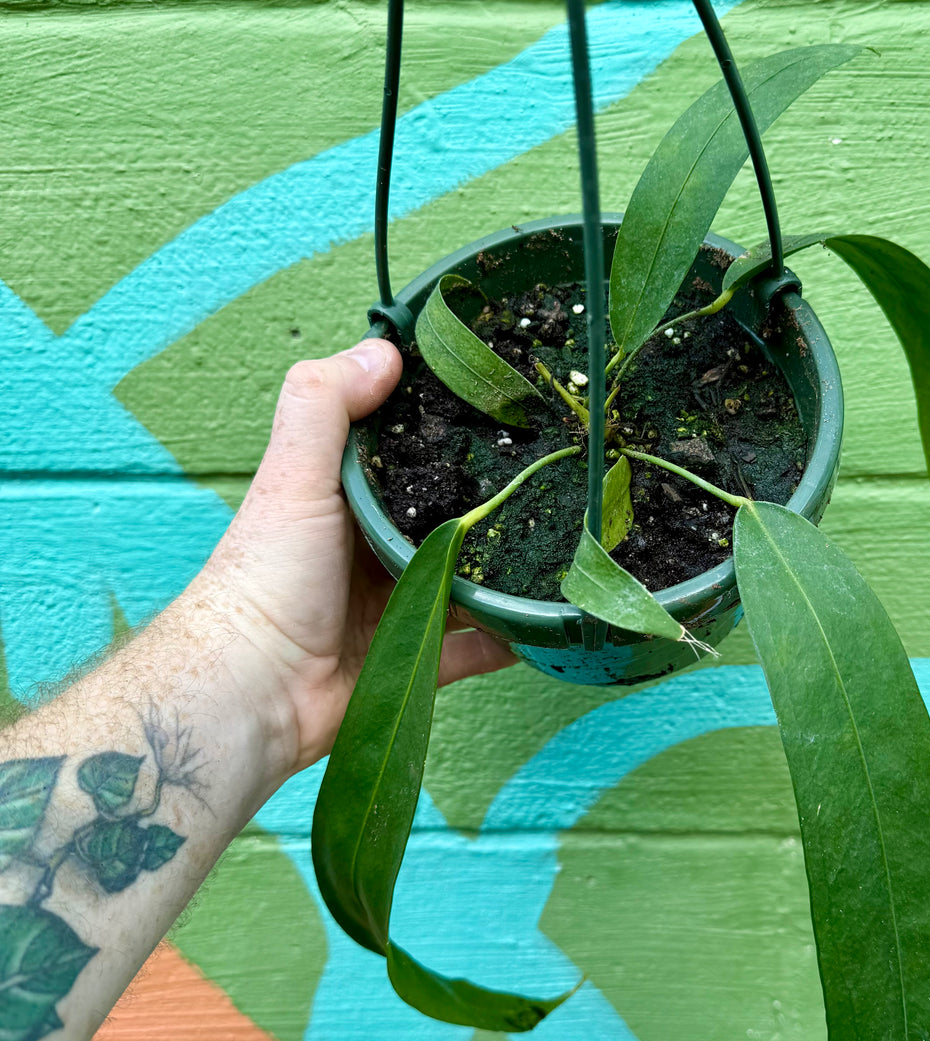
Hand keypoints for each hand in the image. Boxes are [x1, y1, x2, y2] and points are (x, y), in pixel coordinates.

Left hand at [187, 339, 515, 776]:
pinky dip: (505, 637)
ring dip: (505, 569)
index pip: (408, 449)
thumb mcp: (294, 475)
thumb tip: (385, 348)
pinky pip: (472, 646)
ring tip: (562, 547)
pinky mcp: (412, 658)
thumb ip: (325, 405)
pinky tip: (543, 622)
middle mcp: (372, 547)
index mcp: (347, 497)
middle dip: (494, 501)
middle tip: (558, 476)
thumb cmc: (268, 577)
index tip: (507, 401)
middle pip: (448, 515)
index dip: (449, 425)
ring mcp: (395, 604)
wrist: (256, 691)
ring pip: (467, 579)